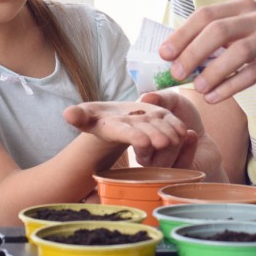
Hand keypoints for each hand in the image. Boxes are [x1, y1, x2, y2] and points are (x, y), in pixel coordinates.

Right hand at [63, 101, 191, 167]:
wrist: (115, 121)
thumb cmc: (99, 117)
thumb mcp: (88, 113)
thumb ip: (79, 115)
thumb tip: (68, 115)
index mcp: (117, 132)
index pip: (126, 136)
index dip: (134, 138)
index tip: (143, 142)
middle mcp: (134, 137)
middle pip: (148, 139)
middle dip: (158, 138)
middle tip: (166, 140)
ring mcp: (150, 135)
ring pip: (165, 138)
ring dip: (173, 136)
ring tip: (181, 133)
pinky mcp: (163, 131)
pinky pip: (175, 134)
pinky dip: (180, 131)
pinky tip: (188, 131)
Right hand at [138, 90, 227, 180]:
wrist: (205, 134)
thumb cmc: (184, 116)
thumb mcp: (173, 101)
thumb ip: (161, 97)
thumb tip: (147, 98)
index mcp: (139, 136)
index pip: (131, 135)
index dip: (142, 128)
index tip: (156, 118)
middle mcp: (146, 154)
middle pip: (144, 150)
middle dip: (158, 137)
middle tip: (172, 130)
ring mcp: (161, 167)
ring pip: (162, 162)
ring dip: (175, 143)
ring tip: (186, 132)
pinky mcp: (178, 175)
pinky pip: (178, 166)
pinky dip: (187, 149)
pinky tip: (192, 135)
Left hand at [158, 0, 255, 102]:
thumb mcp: (251, 32)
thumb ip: (222, 39)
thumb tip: (182, 54)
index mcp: (244, 8)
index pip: (206, 15)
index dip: (182, 34)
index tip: (164, 54)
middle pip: (217, 30)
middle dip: (191, 52)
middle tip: (176, 73)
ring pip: (237, 51)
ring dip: (212, 71)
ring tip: (197, 88)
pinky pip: (254, 72)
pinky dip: (232, 85)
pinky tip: (216, 97)